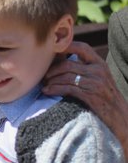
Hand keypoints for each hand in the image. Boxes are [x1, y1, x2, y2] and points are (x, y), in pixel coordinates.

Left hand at [43, 41, 127, 161]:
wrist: (119, 115)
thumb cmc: (104, 97)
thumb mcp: (98, 79)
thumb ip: (85, 70)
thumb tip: (63, 65)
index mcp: (99, 63)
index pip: (82, 48)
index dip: (66, 46)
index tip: (51, 50)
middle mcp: (98, 70)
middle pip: (68, 64)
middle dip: (52, 70)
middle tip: (43, 76)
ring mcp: (95, 82)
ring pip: (66, 76)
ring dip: (51, 81)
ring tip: (43, 85)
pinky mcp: (90, 95)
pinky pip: (67, 89)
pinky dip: (54, 89)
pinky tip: (46, 91)